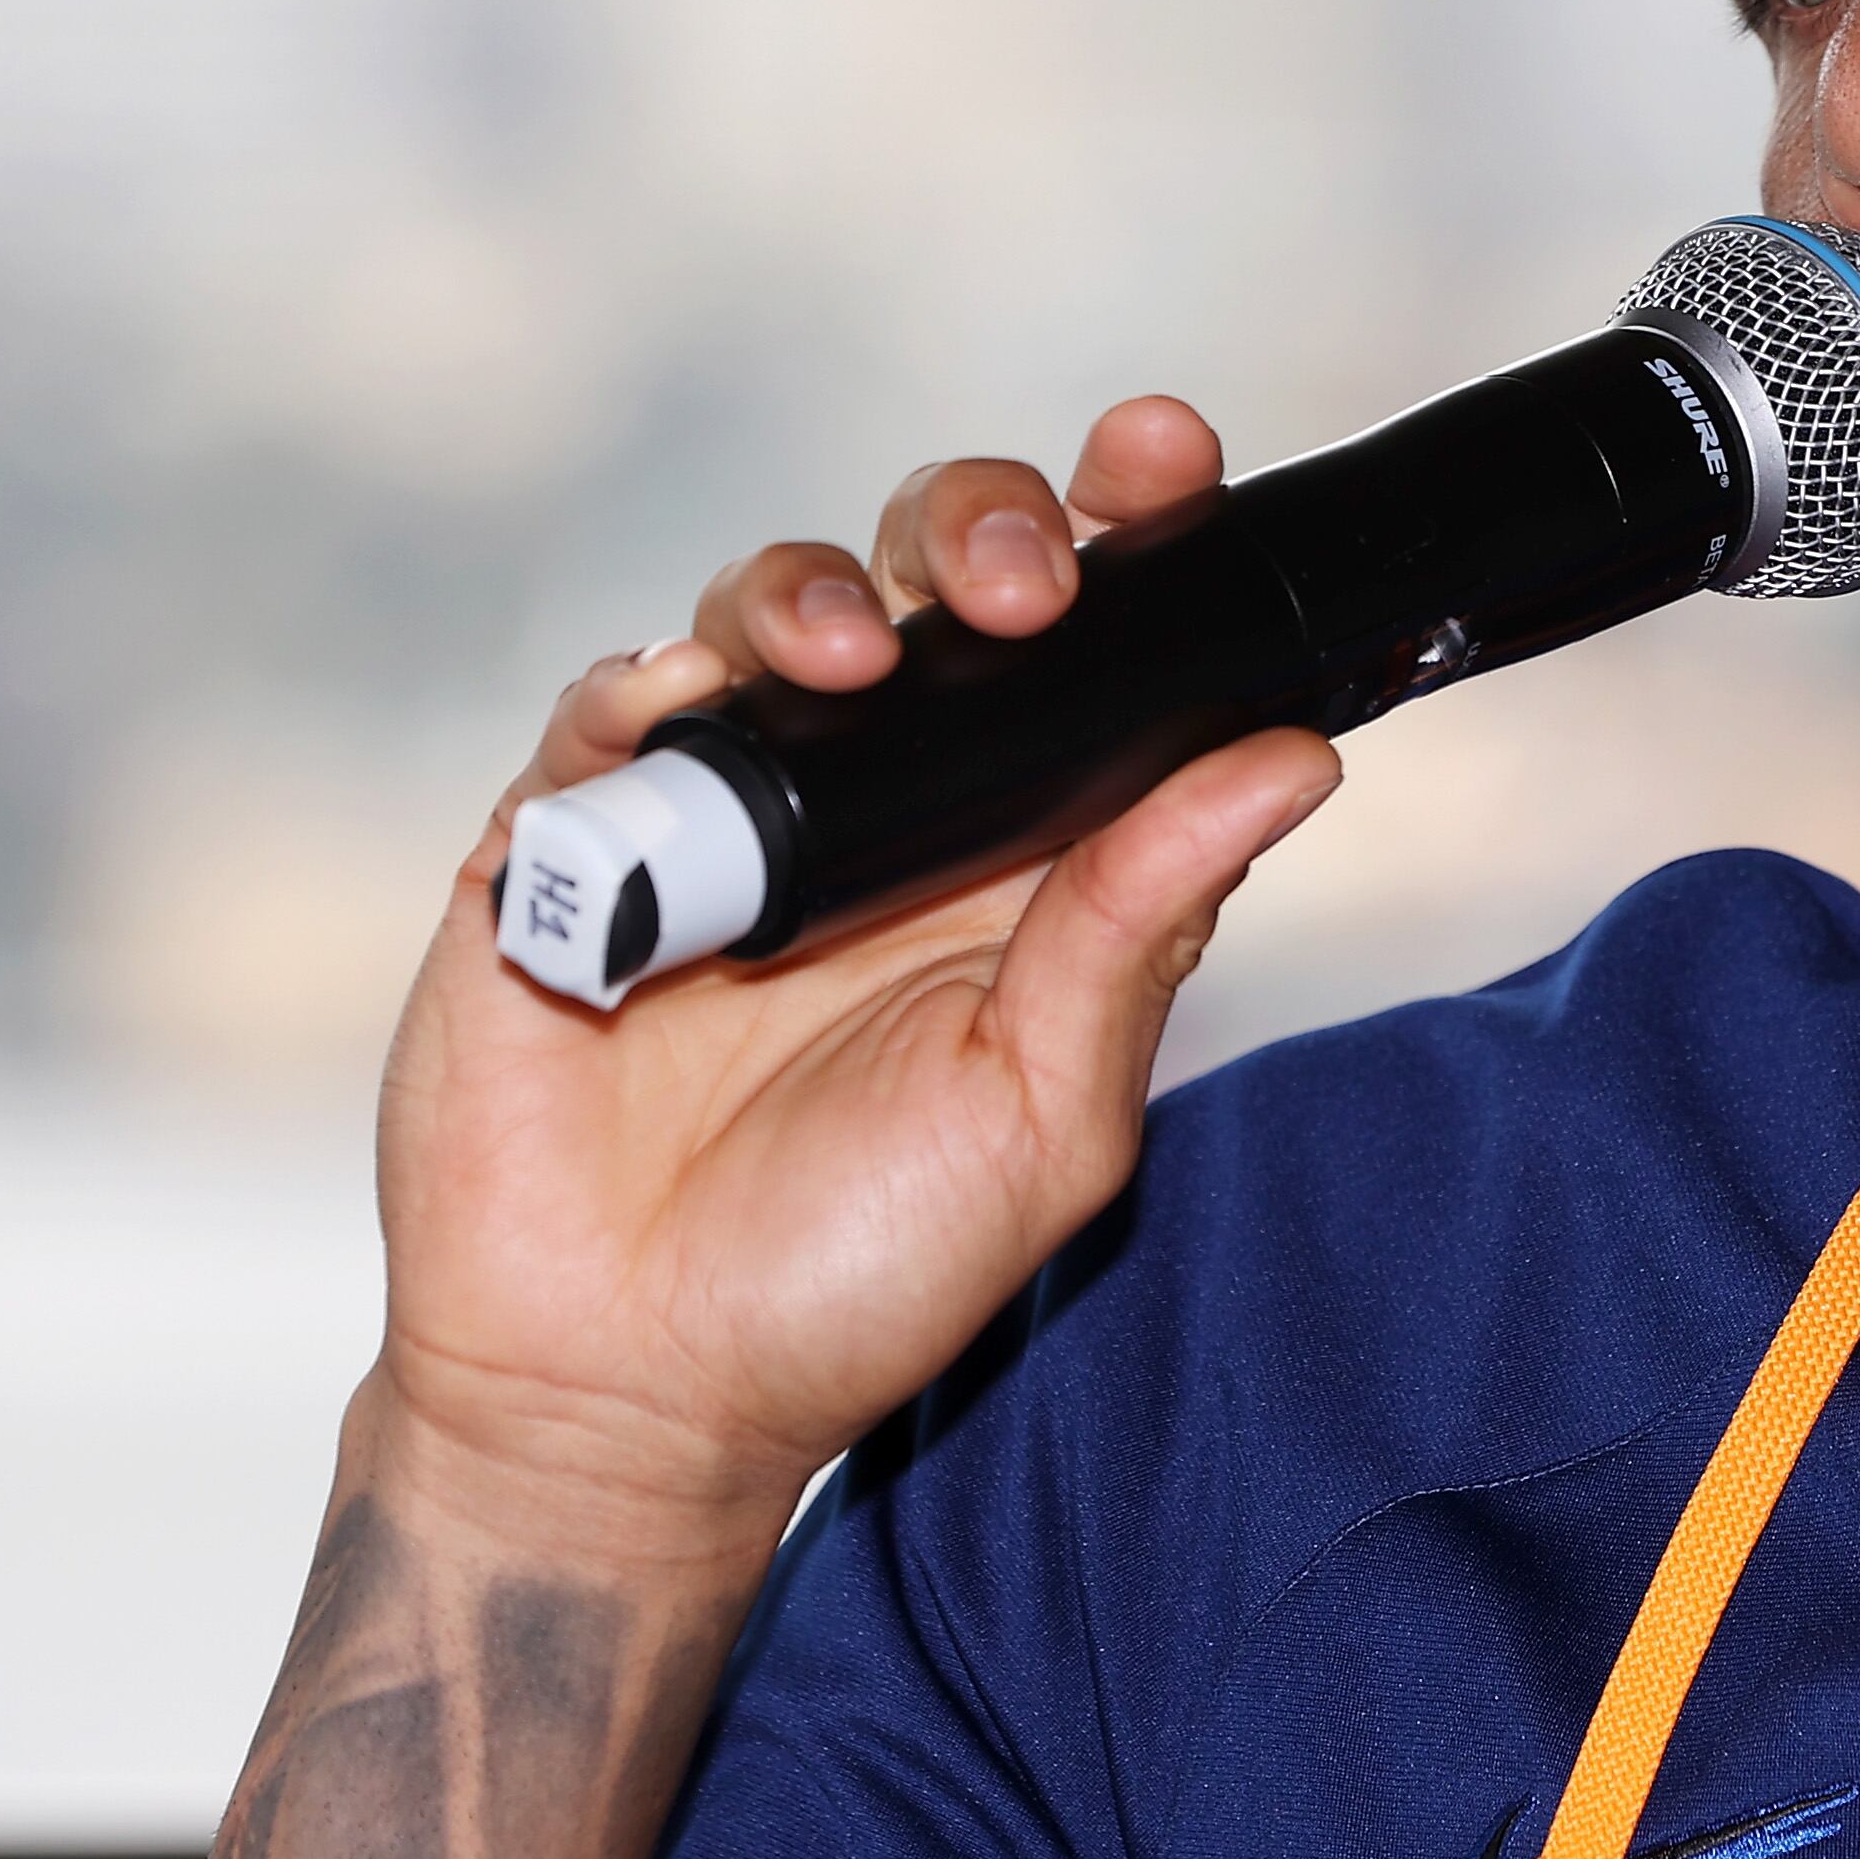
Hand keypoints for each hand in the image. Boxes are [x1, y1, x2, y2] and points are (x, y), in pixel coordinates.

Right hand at [361, 394, 1341, 1557]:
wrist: (626, 1396)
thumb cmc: (855, 1271)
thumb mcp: (1043, 1111)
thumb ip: (1144, 927)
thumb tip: (1291, 759)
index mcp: (1020, 845)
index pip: (1093, 642)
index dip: (1134, 531)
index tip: (1171, 463)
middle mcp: (881, 797)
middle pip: (934, 575)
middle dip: (983, 526)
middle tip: (1022, 588)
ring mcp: (718, 805)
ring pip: (770, 605)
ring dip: (817, 591)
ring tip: (856, 655)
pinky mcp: (568, 838)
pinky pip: (606, 709)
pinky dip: (649, 686)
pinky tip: (689, 708)